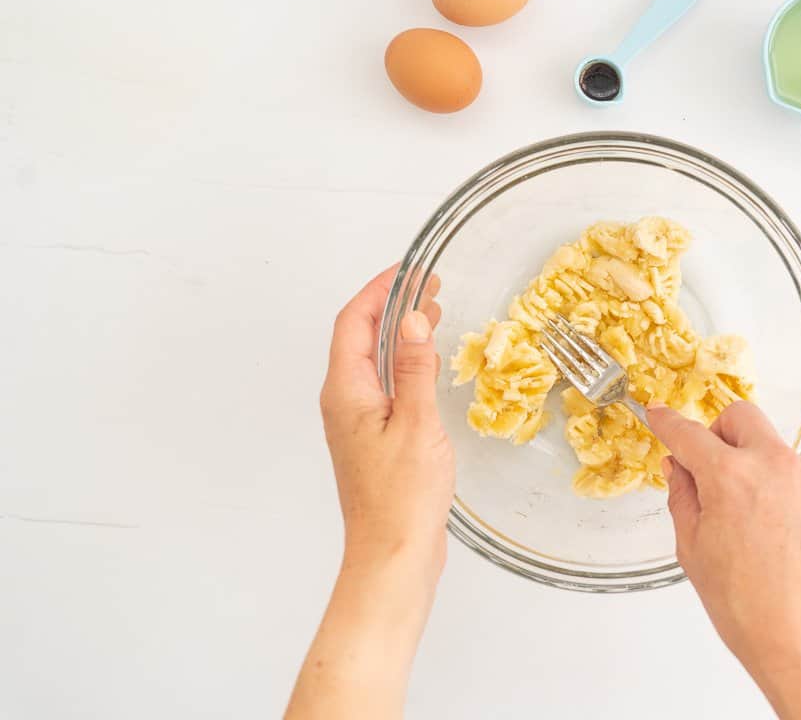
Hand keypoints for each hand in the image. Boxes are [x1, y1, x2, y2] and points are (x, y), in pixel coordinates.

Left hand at [318, 266, 451, 575]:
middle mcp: (343, 402)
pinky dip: (403, 362)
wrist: (392, 556)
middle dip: (391, 305)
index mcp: (346, 392)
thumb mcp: (417, 425)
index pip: (353, 322)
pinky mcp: (372, 439)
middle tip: (430, 286)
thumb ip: (414, 368)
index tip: (411, 270)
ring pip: (371, 361)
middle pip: (358, 337)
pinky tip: (426, 365)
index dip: (379, 289)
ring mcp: (355, 422)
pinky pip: (383, 385)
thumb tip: (413, 318)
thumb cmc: (402, 499)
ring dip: (399, 333)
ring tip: (433, 314)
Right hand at [648, 402, 800, 719]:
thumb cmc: (749, 608)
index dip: (668, 423)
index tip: (660, 415)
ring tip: (759, 527)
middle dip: (721, 433)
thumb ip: (683, 498)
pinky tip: (787, 537)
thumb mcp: (694, 552)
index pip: (689, 434)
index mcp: (730, 478)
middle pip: (742, 417)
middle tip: (715, 468)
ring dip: (761, 472)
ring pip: (777, 452)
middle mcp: (776, 466)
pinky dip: (792, 496)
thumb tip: (679, 469)